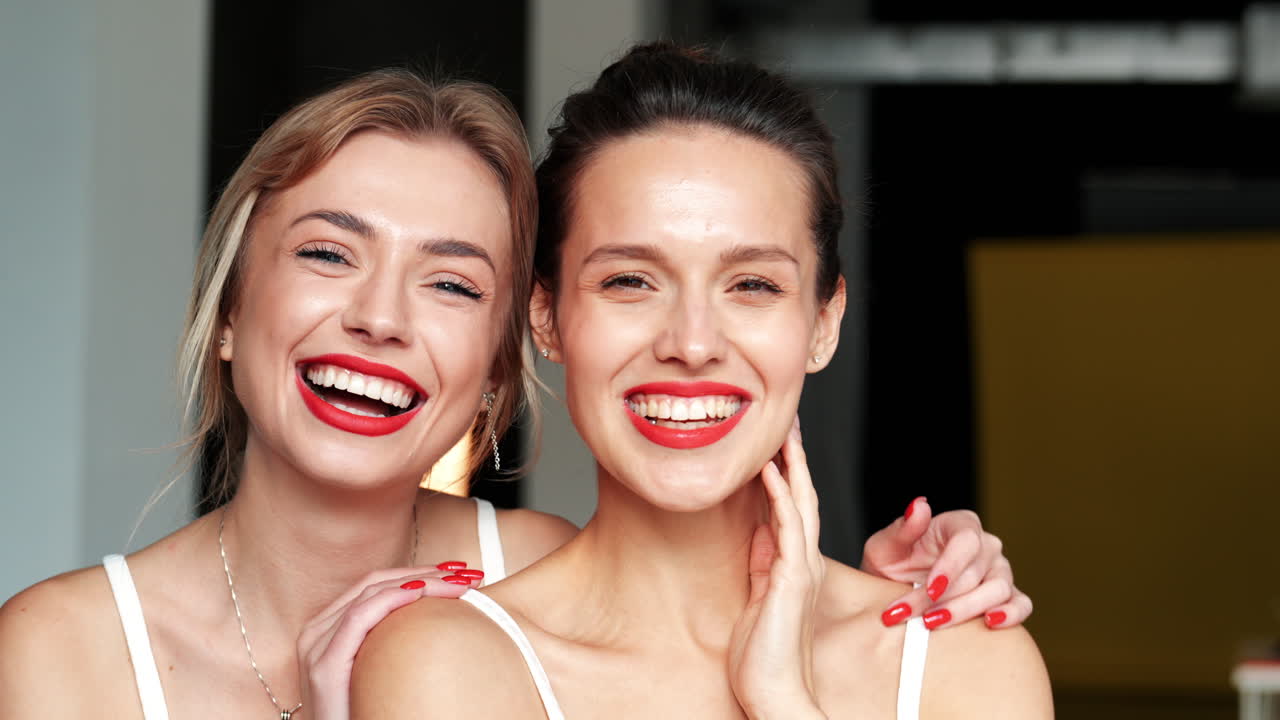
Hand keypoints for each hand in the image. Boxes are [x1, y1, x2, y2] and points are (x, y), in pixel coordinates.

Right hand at [297, 562, 481, 719]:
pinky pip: (360, 617)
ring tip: (460, 582)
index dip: (420, 572)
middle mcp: (319, 632)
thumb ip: (393, 642)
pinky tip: (423, 593)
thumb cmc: (365, 714)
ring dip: (421, 581)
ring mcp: (317, 646)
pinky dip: (393, 599)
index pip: (378, 585)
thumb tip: (441, 617)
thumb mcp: (379, 670)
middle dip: (426, 572)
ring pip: (372, 592)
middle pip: (377, 583)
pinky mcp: (324, 666)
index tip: (459, 572)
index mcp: (330, 629)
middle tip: (468, 572)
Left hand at [728, 417, 827, 719]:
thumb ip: (760, 565)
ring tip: (783, 433)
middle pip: (804, 499)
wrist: (775, 694)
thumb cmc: (762, 657)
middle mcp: (803, 564)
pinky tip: (770, 471)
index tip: (778, 444)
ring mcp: (800, 570)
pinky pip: (789, 527)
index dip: (787, 475)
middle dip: (795, 460)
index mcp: (794, 568)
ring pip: (801, 505)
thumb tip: (759, 532)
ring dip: (791, 467)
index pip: (793, 510)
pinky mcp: (790, 578)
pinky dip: (780, 495)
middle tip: (789, 423)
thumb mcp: (756, 599)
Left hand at [862, 498, 1031, 630]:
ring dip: (965, 610)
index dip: (950, 566)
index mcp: (959, 525)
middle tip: (913, 615)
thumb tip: (920, 506)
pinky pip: (1021, 604)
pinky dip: (1011, 614)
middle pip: (976, 572)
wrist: (891, 596)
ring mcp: (999, 571)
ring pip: (998, 590)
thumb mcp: (884, 548)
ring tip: (934, 624)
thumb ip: (902, 529)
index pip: (966, 540)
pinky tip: (990, 622)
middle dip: (942, 597)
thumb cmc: (891, 567)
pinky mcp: (1007, 597)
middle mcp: (985, 546)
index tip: (930, 589)